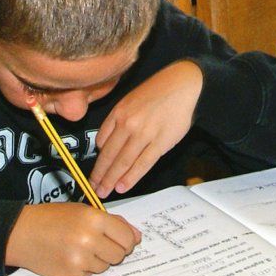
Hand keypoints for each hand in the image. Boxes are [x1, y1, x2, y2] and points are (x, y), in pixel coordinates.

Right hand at [5, 203, 140, 275]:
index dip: (127, 239)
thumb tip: (137, 236)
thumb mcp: (83, 210)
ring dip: (98, 259)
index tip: (121, 240)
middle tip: (98, 243)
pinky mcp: (72, 274)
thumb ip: (112, 222)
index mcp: (94, 219)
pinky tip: (70, 256)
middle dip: (113, 250)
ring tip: (79, 247)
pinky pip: (90, 274)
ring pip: (106, 266)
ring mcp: (80, 259)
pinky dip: (84, 268)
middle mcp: (89, 239)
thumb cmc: (53, 218)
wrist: (21, 233)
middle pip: (120, 254)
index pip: (127, 237)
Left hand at [90, 60, 204, 193]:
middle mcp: (128, 123)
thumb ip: (117, 121)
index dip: (97, 159)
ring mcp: (144, 134)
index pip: (101, 141)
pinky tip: (123, 186)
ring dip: (112, 179)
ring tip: (104, 191)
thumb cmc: (158, 91)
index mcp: (119, 112)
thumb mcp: (130, 99)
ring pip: (123, 162)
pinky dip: (131, 177)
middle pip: (109, 155)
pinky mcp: (160, 142)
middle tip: (93, 188)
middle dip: (100, 175)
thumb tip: (106, 143)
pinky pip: (142, 163)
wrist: (182, 84)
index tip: (94, 170)